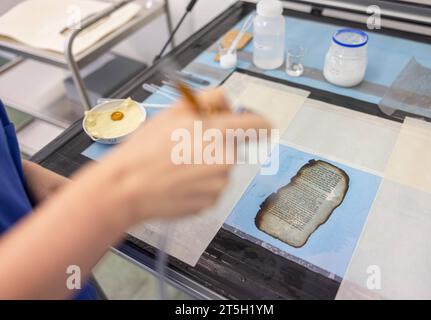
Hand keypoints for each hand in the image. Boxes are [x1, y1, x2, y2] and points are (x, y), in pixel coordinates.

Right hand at [99, 88, 270, 223]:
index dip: (260, 123)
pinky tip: (179, 181)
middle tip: (188, 146)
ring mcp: (220, 183)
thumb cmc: (146, 149)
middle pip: (234, 147)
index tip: (259, 127)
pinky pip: (213, 187)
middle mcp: (225, 158)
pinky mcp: (212, 201)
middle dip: (217, 144)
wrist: (127, 187)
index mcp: (218, 131)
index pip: (260, 125)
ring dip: (208, 165)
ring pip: (223, 168)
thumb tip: (228, 103)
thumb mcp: (174, 111)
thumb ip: (208, 99)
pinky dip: (201, 184)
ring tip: (178, 166)